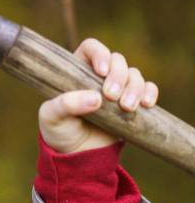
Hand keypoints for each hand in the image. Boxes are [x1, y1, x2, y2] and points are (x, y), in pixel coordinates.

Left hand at [38, 38, 158, 152]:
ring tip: (126, 107)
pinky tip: (146, 105)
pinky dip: (150, 93)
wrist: (77, 154)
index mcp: (76, 70)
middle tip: (111, 96)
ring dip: (135, 88)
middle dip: (119, 76)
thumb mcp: (52, 117)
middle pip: (117, 60)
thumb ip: (66, 105)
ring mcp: (117, 87)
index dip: (100, 54)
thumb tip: (95, 99)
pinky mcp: (132, 102)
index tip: (102, 71)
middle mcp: (98, 75)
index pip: (91, 48)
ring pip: (134, 74)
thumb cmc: (59, 130)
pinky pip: (148, 89)